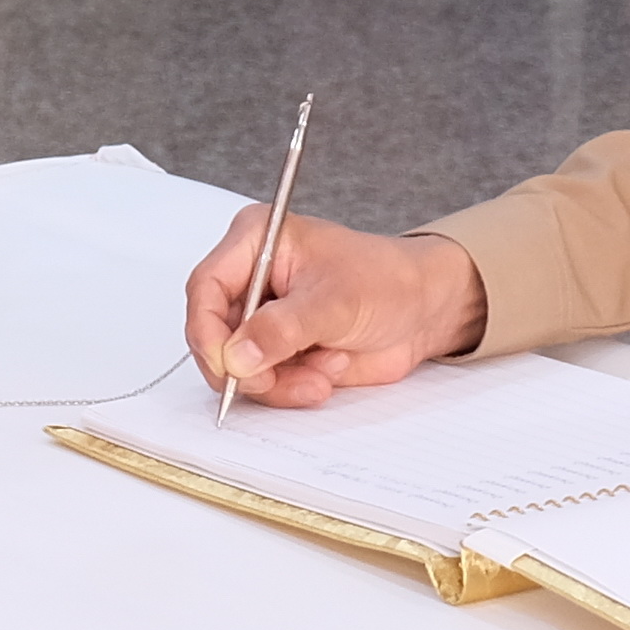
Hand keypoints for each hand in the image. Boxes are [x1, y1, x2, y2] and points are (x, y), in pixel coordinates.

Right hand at [182, 210, 489, 407]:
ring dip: (277, 381)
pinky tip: (328, 370)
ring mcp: (262, 317)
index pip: (205, 288)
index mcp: (255, 241)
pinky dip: (291, 388)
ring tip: (325, 370)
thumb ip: (283, 329)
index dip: (208, 331)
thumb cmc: (387, 281)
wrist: (424, 311)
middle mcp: (251, 278)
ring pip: (236, 366)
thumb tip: (236, 355)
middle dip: (248, 367)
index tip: (228, 365)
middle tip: (277, 380)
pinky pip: (262, 383)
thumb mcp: (335, 302)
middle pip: (214, 334)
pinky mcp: (277, 349)